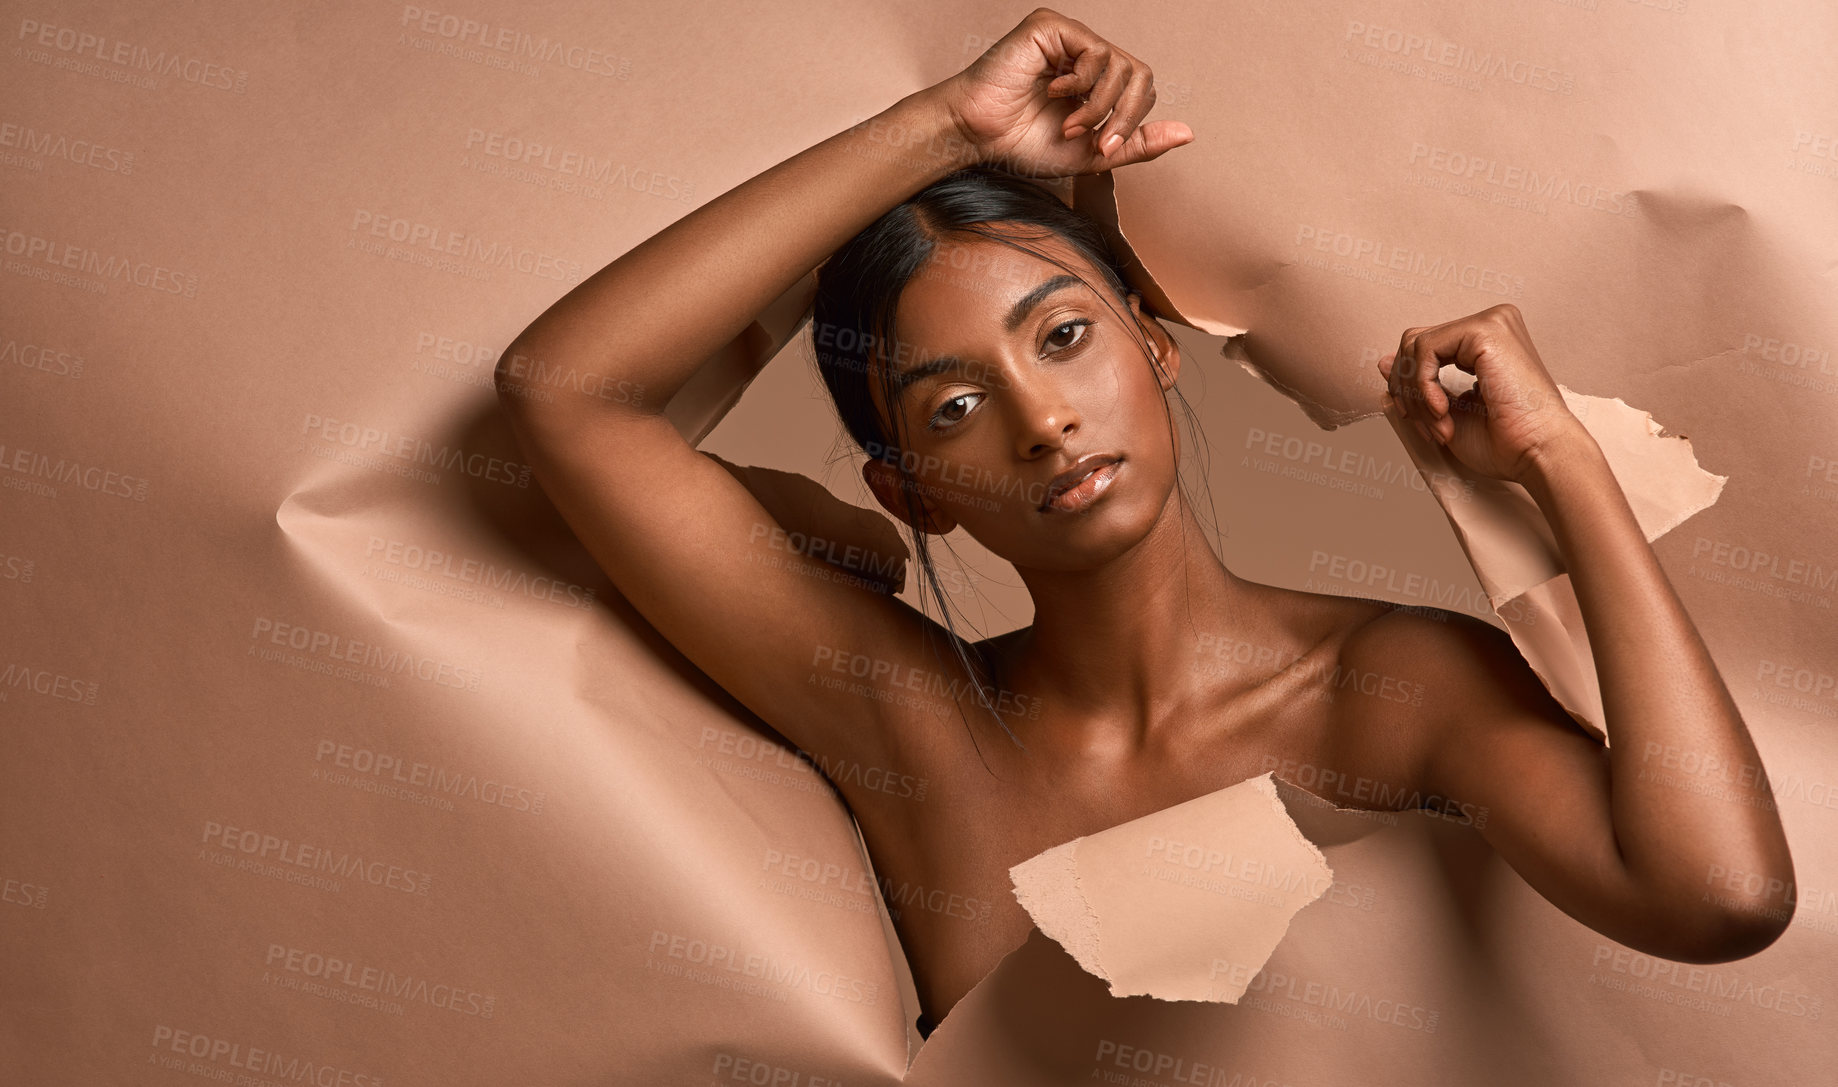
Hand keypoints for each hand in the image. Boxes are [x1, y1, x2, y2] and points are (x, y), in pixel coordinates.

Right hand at [927, 7, 1193, 177]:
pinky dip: (1080, 81)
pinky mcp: (1053, 27)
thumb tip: (1188, 134)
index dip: (1129, 122)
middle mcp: (1086, 55)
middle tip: (1089, 138)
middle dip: (1121, 116)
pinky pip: (1095, 50)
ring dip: (1097, 105)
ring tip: (1066, 120)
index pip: (1140, 90)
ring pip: (1120, 65)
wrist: (979, 136)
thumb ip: (1137, 144)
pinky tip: (1051, 90)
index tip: (1100, 149)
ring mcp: (1070, 38)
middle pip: (1140, 76)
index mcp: (1096, 82)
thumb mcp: (1091, 154)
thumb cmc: (1022, 143)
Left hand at [1377, 304, 1587, 484]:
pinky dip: (1423, 386)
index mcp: (1484, 341)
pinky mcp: (1485, 330)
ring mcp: (1490, 322)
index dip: (1408, 387)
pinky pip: (1425, 350)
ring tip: (1440, 425)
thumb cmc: (1504, 443)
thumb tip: (1381, 360)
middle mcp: (1490, 324)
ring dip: (1416, 395)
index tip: (1420, 422)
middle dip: (1407, 390)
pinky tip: (1442, 410)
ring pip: (1415, 347)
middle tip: (1427, 426)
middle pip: (1413, 343)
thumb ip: (1416, 384)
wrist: (1538, 454)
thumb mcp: (1444, 411)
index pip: (1422, 348)